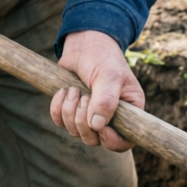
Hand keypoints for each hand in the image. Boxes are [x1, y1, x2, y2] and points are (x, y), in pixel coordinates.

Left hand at [49, 30, 143, 151]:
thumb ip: (106, 100)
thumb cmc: (103, 57)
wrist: (84, 44)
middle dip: (83, 120)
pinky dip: (57, 108)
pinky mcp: (71, 110)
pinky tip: (63, 91)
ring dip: (70, 111)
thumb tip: (97, 126)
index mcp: (129, 112)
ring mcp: (89, 115)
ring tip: (74, 89)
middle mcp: (110, 118)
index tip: (101, 126)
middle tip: (84, 96)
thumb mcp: (109, 75)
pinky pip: (60, 122)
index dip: (112, 141)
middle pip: (94, 140)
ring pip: (75, 132)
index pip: (124, 142)